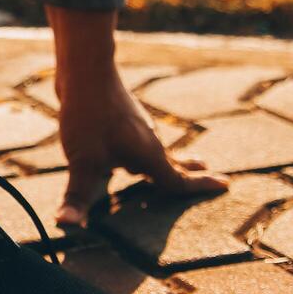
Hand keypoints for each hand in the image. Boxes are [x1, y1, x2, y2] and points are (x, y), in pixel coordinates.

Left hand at [54, 69, 228, 224]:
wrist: (84, 68)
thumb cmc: (88, 115)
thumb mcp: (82, 161)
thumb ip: (77, 196)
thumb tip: (67, 224)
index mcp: (148, 156)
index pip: (178, 181)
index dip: (200, 188)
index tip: (225, 186)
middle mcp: (148, 141)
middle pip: (173, 164)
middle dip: (191, 173)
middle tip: (210, 174)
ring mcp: (134, 128)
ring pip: (155, 152)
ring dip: (168, 162)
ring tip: (180, 165)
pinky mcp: (119, 118)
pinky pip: (137, 142)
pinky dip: (143, 154)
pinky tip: (127, 153)